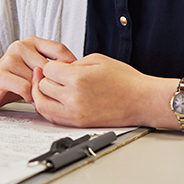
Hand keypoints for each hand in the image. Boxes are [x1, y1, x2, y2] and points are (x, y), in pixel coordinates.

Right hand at [0, 37, 75, 110]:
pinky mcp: (2, 74)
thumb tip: (80, 72)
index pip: (60, 50)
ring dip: (40, 92)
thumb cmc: (13, 79)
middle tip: (54, 95)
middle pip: (50, 67)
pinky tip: (27, 98)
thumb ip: (52, 66)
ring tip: (37, 97)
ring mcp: (10, 58)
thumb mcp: (34, 68)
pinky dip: (30, 97)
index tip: (74, 81)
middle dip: (53, 84)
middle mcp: (21, 46)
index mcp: (32, 42)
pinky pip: (25, 88)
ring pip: (38, 80)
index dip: (70, 67)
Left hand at [31, 53, 150, 127]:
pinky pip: (52, 117)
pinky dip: (48, 108)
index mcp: (78, 79)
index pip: (48, 70)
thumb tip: (60, 68)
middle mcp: (74, 98)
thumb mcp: (97, 60)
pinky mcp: (78, 123)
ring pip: (42, 104)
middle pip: (42, 86)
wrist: (141, 101)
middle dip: (46, 78)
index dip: (52, 65)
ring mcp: (75, 114)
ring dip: (42, 94)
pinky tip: (53, 100)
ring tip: (48, 87)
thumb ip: (74, 63)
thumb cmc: (125, 81)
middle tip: (54, 75)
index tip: (59, 65)